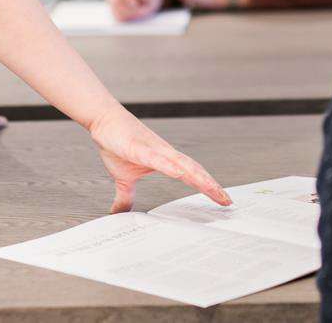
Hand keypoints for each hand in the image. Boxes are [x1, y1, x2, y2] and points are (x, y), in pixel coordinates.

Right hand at [87, 105, 231, 212]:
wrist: (105, 120)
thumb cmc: (118, 143)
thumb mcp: (122, 178)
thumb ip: (126, 196)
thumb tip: (120, 212)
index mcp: (165, 161)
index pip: (192, 176)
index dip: (208, 187)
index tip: (223, 200)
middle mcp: (165, 154)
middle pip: (194, 171)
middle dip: (210, 185)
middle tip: (226, 200)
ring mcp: (154, 149)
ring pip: (181, 164)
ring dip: (197, 176)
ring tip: (211, 188)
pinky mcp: (139, 147)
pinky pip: (157, 158)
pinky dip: (169, 165)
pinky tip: (179, 173)